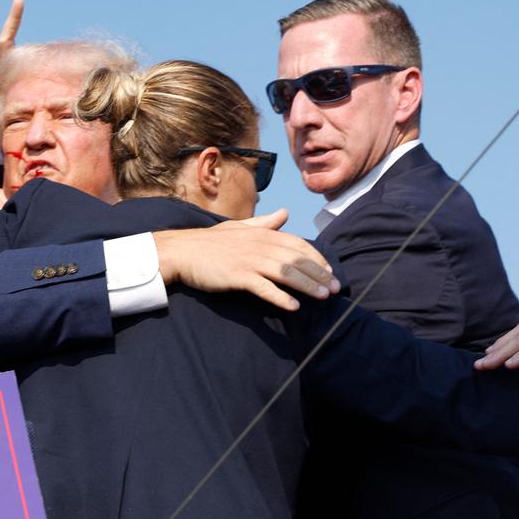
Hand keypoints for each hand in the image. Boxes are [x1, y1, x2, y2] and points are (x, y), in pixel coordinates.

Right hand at [152, 208, 339, 311]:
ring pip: (286, 273)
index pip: (298, 244)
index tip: (330, 271)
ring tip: (323, 297)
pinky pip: (263, 288)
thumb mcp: (240, 227)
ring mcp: (249, 261)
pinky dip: (280, 297)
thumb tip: (285, 212)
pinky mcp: (237, 276)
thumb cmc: (211, 242)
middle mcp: (260, 245)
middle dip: (319, 274)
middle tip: (336, 289)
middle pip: (297, 259)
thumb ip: (265, 222)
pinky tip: (293, 306)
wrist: (183, 251)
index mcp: (262, 234)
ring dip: (307, 285)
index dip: (317, 258)